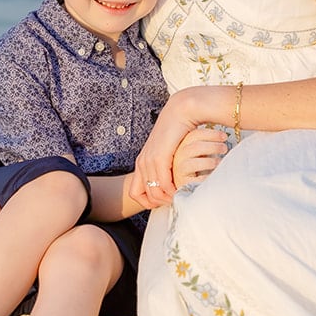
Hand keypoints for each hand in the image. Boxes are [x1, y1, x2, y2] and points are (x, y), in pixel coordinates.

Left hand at [128, 91, 202, 207]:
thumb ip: (165, 166)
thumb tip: (172, 180)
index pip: (134, 193)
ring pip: (154, 193)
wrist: (180, 112)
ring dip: (167, 199)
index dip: (147, 202)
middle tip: (173, 202)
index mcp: (141, 162)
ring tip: (178, 198)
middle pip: (144, 196)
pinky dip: (172, 191)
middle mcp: (142, 163)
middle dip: (159, 203)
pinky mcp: (160, 158)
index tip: (162, 201)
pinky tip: (180, 191)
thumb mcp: (167, 152)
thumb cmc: (177, 132)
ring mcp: (149, 161)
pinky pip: (163, 183)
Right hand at [172, 125, 228, 187]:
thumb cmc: (200, 167)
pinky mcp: (182, 184)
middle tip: (224, 148)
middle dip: (212, 146)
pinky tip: (214, 176)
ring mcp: (178, 171)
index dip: (210, 134)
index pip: (194, 135)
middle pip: (194, 147)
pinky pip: (195, 180)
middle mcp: (178, 157)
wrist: (191, 186)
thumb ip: (209, 144)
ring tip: (219, 162)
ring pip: (192, 163)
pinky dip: (206, 177)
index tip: (224, 137)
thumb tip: (225, 136)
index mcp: (182, 145)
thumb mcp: (202, 152)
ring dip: (209, 162)